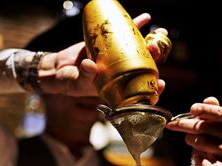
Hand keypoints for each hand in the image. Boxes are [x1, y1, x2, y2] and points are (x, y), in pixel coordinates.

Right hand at [39, 13, 165, 96]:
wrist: (59, 68)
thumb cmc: (68, 80)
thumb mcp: (75, 80)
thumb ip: (83, 75)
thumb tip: (90, 66)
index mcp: (117, 88)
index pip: (139, 91)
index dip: (152, 89)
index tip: (161, 83)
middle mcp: (120, 74)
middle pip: (144, 67)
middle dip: (155, 58)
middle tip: (159, 49)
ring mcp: (118, 59)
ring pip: (139, 50)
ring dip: (151, 42)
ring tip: (161, 32)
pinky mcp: (111, 46)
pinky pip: (126, 36)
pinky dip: (136, 26)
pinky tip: (146, 18)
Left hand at [165, 97, 221, 165]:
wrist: (204, 158)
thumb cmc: (205, 134)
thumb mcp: (205, 119)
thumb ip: (208, 109)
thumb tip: (210, 100)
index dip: (207, 110)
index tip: (192, 109)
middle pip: (211, 128)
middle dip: (190, 125)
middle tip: (176, 124)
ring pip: (209, 144)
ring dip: (193, 140)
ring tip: (187, 139)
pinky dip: (204, 164)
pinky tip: (197, 158)